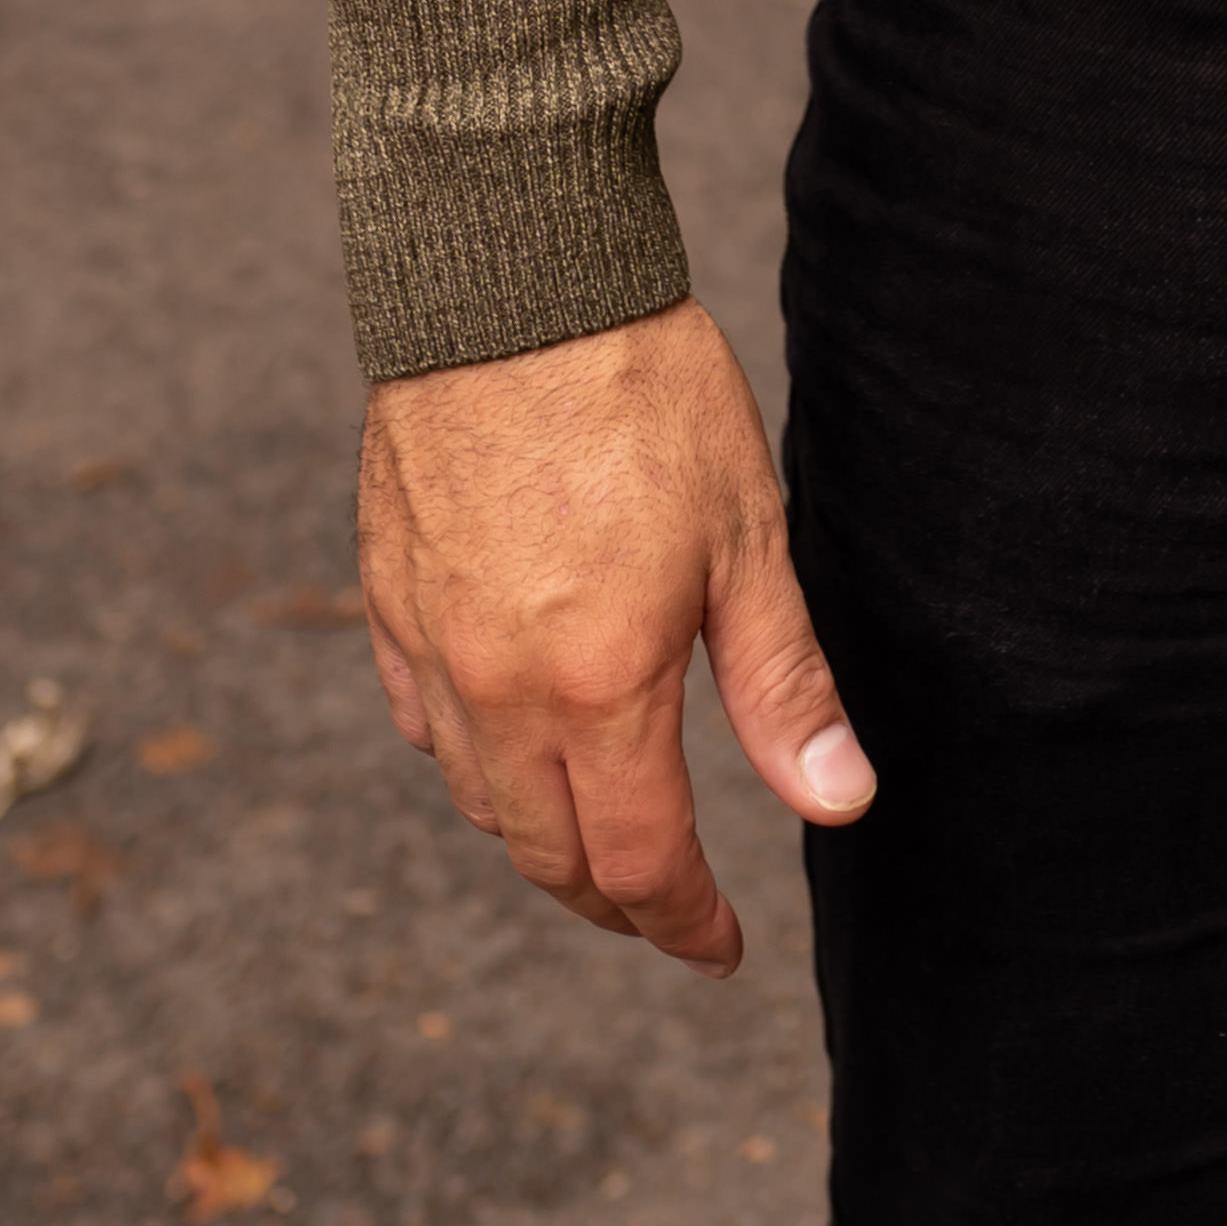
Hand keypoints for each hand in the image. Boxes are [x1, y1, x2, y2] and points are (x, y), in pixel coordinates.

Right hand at [357, 297, 874, 972]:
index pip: (638, 861)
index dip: (684, 922)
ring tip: (600, 839)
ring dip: (541, 841)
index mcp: (598, 685)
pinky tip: (510, 747)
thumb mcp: (746, 535)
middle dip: (614, 901)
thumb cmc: (644, 389)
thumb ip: (782, 684)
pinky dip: (472, 762)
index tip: (721, 947)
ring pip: (479, 799)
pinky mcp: (388, 597)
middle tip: (666, 910)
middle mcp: (498, 689)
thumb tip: (838, 801)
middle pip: (547, 855)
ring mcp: (429, 646)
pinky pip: (425, 724)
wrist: (511, 277)